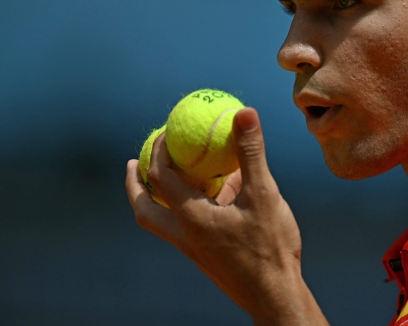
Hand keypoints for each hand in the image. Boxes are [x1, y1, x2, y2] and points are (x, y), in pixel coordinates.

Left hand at [126, 108, 327, 324]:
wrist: (275, 296)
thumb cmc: (270, 247)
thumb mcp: (264, 194)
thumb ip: (251, 153)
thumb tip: (244, 112)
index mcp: (192, 218)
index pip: (161, 178)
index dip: (158, 150)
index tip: (163, 131)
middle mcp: (185, 236)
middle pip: (145, 210)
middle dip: (134, 185)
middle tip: (133, 163)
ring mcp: (194, 251)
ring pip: (162, 223)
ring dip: (157, 199)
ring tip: (167, 179)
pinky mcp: (206, 259)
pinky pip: (186, 229)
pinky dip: (186, 210)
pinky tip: (212, 201)